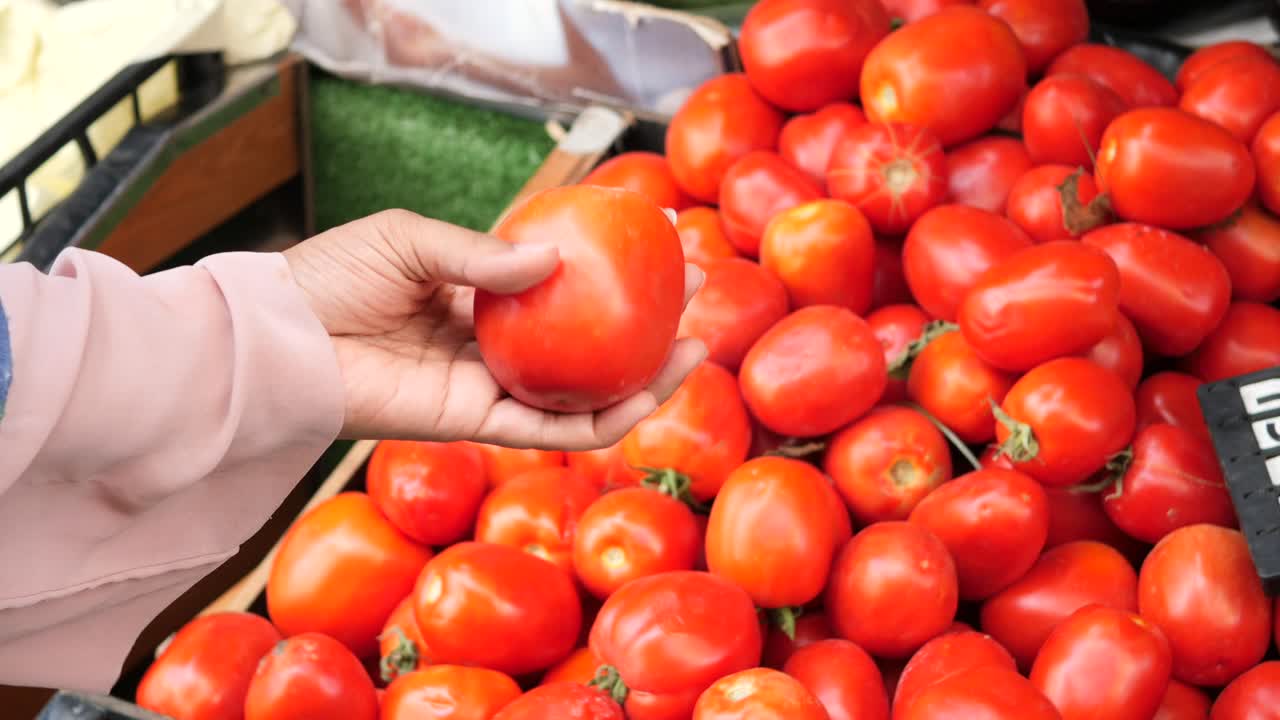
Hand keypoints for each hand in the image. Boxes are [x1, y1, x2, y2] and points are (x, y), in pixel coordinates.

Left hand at [284, 209, 705, 449]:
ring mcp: (486, 388)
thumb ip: (481, 254)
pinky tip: (643, 397)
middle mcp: (490, 346)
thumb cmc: (331, 279)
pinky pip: (548, 429)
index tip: (662, 248)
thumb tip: (555, 258)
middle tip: (697, 301)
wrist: (280, 340)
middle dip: (644, 328)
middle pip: (583, 344)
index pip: (561, 288)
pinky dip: (600, 419)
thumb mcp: (410, 241)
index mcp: (476, 297)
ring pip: (580, 394)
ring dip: (642, 381)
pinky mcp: (472, 425)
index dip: (612, 273)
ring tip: (693, 352)